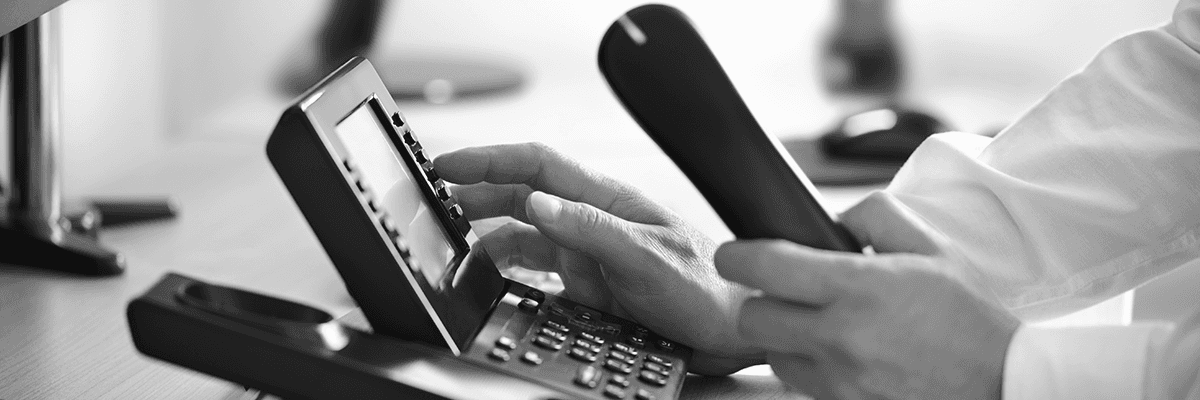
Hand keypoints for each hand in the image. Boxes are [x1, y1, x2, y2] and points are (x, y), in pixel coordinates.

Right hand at [434, 143, 761, 373]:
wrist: (731, 333)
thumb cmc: (706, 288)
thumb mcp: (647, 256)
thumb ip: (590, 229)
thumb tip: (537, 202)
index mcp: (608, 200)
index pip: (539, 164)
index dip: (491, 159)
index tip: (449, 164)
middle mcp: (593, 223)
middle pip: (521, 195)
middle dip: (476, 193)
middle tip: (434, 200)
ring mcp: (588, 255)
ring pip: (523, 234)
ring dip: (486, 234)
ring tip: (452, 240)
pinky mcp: (588, 288)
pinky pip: (536, 274)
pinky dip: (507, 272)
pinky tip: (487, 277)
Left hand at [716, 193, 1019, 398]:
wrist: (1002, 382)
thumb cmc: (967, 317)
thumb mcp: (930, 248)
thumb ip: (876, 217)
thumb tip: (834, 220)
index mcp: (859, 287)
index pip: (764, 266)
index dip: (736, 256)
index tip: (733, 255)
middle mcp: (841, 336)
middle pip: (751, 317)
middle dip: (758, 300)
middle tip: (781, 293)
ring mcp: (840, 379)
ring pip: (771, 355)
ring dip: (782, 337)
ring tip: (815, 326)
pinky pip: (800, 384)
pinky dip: (807, 367)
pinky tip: (837, 355)